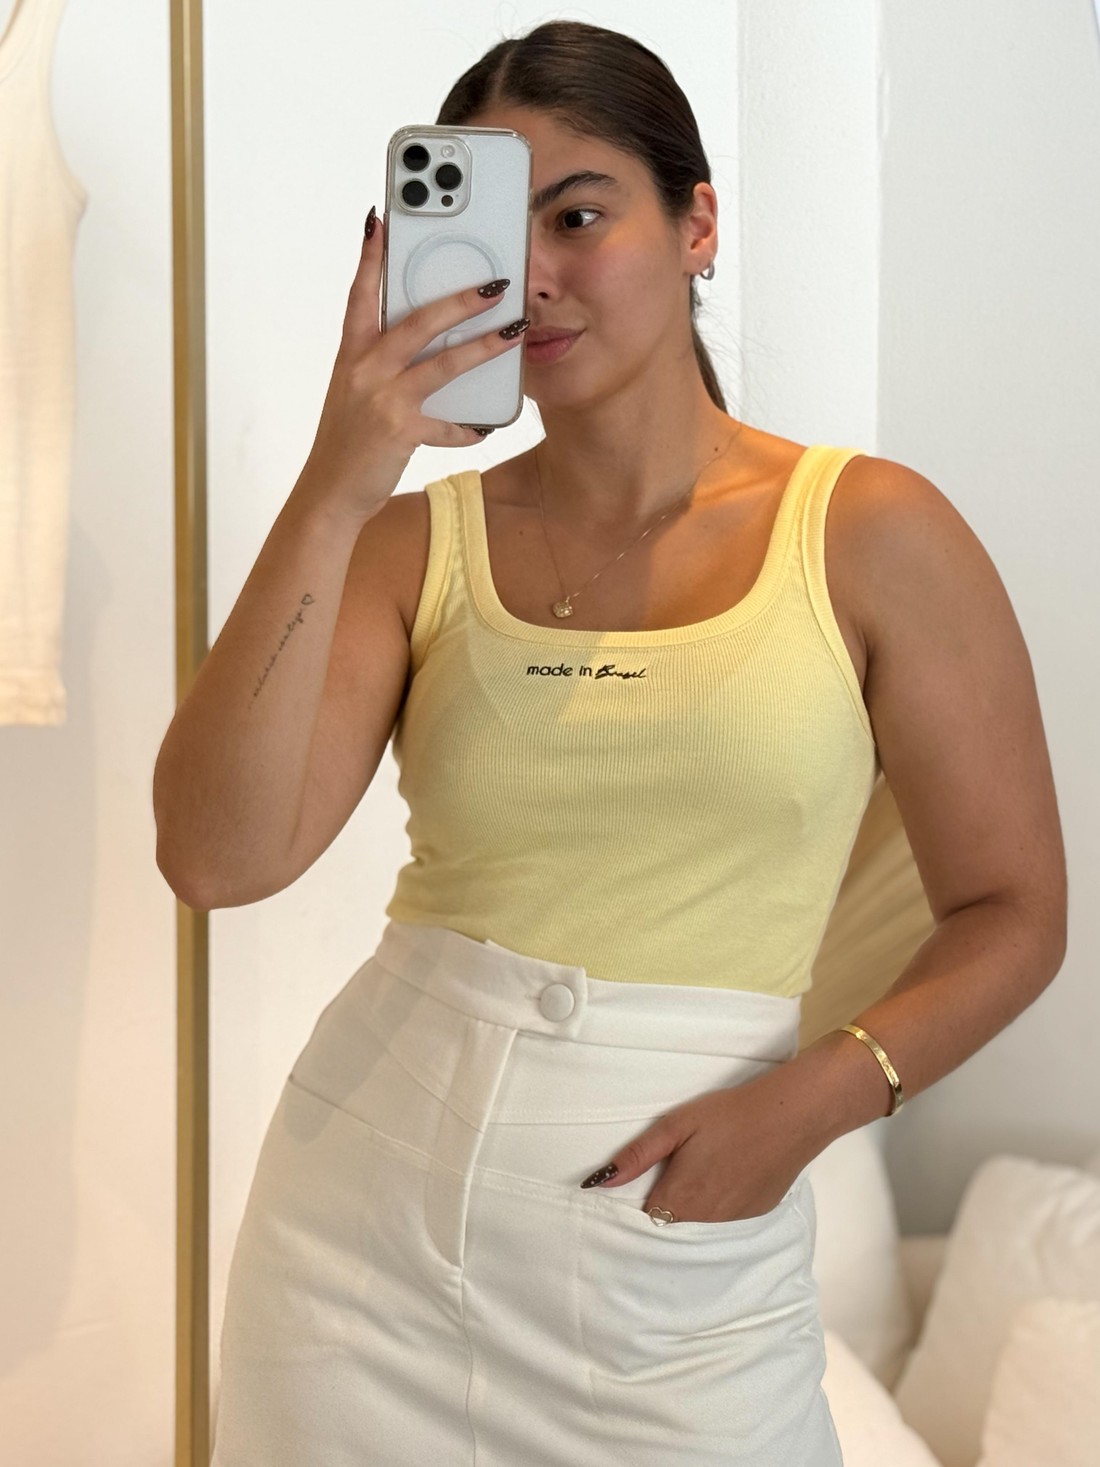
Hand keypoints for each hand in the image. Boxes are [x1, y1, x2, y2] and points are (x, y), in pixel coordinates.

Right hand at [297, 209, 528, 522]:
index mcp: (351, 354)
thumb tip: (427, 342)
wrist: (330, 491)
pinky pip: (447, 424)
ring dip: (483, 346)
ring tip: (514, 331)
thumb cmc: (347, 440)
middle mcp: (364, 369)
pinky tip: (485, 427)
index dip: (369, 258)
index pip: (359, 295)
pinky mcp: (399, 431)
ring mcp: (382, 399)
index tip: (380, 220)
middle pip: (417, 321)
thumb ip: (382, 363)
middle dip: (459, 299)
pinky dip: (467, 428)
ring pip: (442, 364)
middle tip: (495, 284)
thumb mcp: (355, 391)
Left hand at [579, 1066, 816, 1223]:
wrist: (791, 1115)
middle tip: (678, 1166)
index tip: (649, 1176)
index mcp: (680, 1199)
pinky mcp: (756, 1214)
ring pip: (699, 1223)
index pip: (646, 1216)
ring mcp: (733, 1221)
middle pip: (672, 1222)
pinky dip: (721, 1203)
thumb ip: (637, 1156)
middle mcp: (704, 1220)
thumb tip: (598, 1182)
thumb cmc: (729, 1115)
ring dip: (694, 1204)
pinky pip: (725, 1217)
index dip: (644, 1196)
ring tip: (705, 1167)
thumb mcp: (676, 1125)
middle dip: (668, 1201)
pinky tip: (730, 1174)